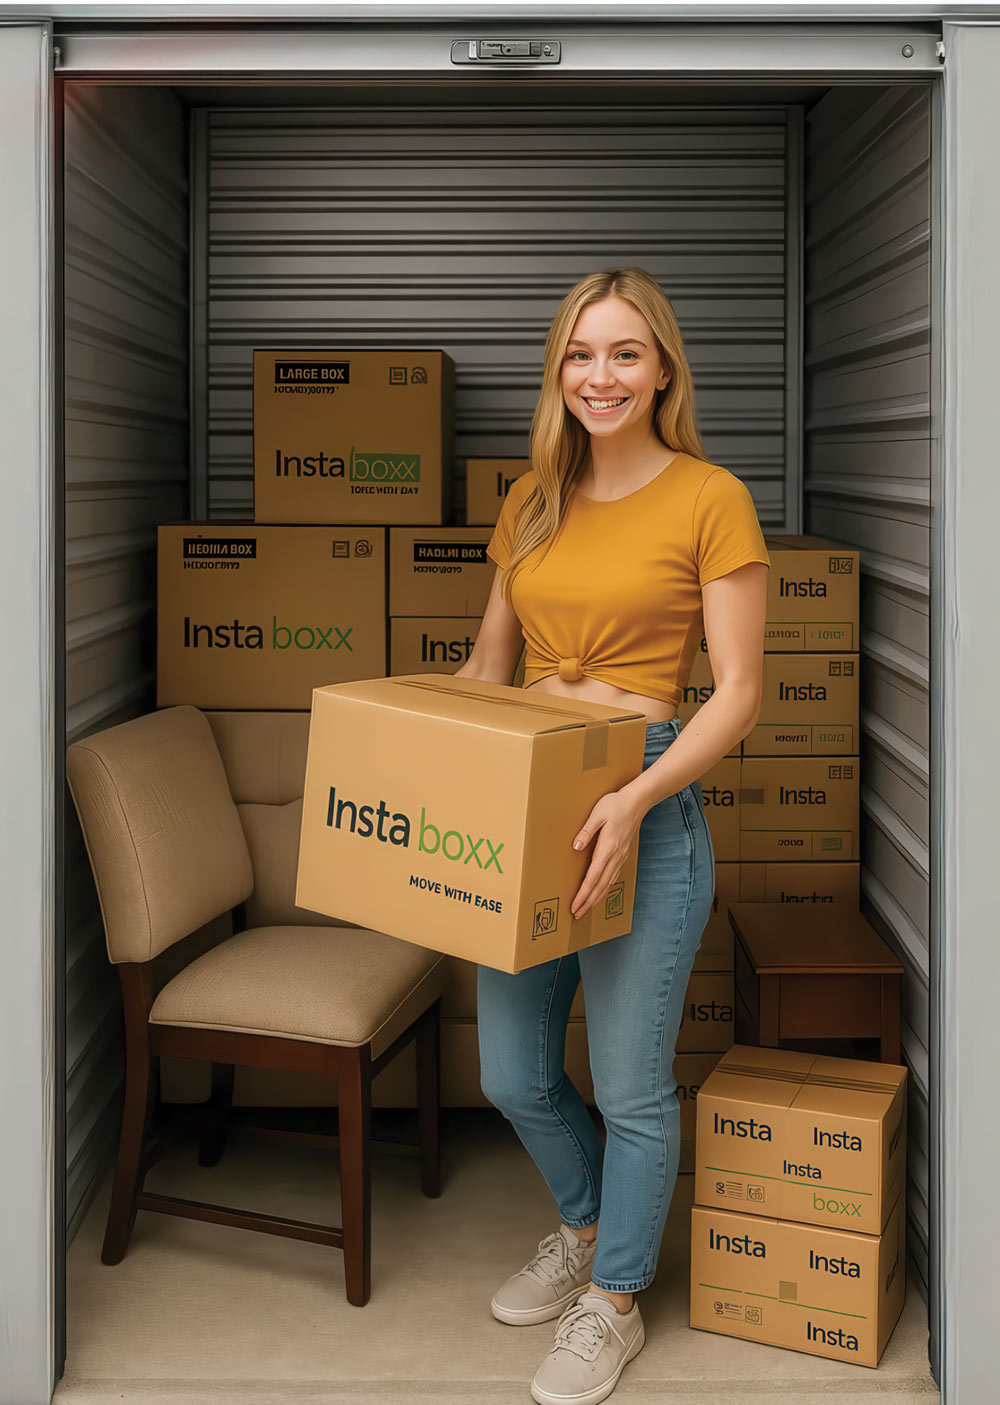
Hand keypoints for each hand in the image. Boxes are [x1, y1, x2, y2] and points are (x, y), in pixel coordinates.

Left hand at [570, 789, 645, 918]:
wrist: (637, 801)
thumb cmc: (615, 804)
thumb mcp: (597, 813)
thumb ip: (587, 831)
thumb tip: (576, 847)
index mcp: (607, 848)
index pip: (593, 878)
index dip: (583, 894)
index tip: (575, 906)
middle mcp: (615, 856)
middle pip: (600, 886)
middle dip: (588, 902)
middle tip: (577, 914)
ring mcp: (620, 857)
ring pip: (607, 883)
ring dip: (596, 898)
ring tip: (586, 908)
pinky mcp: (622, 855)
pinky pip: (613, 876)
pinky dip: (605, 888)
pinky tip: (600, 892)